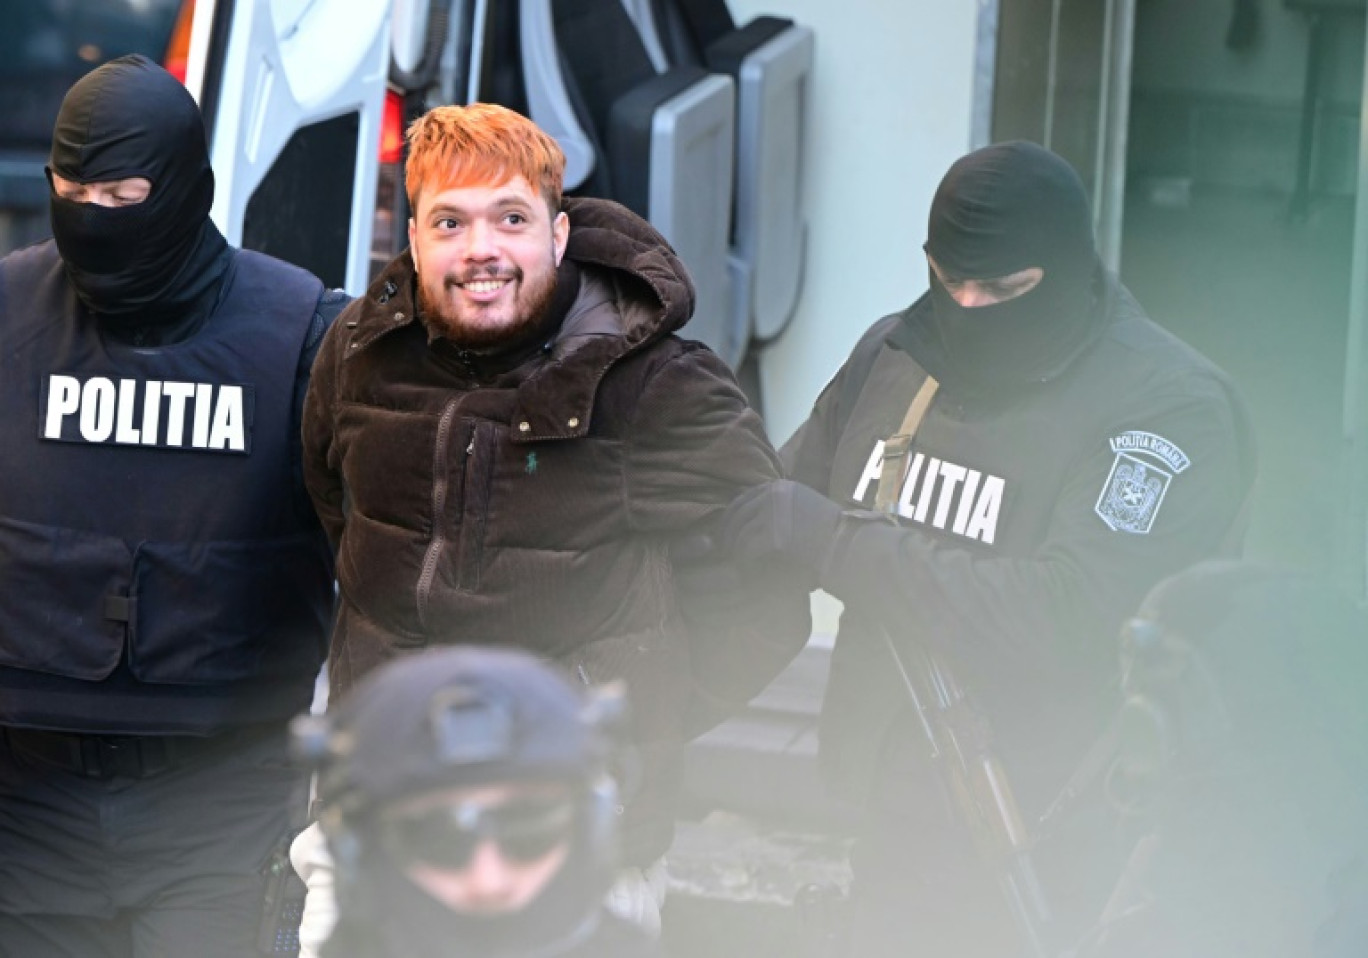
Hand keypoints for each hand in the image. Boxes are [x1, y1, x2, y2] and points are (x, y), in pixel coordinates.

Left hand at [719, 479, 842, 573]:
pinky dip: (744, 561)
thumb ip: (778, 512)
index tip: (726, 535)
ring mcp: (773, 511)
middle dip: (727, 534)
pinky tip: (746, 569)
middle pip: (737, 513)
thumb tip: (747, 522)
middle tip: (723, 553)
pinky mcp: (774, 532)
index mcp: (781, 487)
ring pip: (740, 532)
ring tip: (735, 564)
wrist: (848, 550)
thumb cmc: (828, 538)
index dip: (732, 518)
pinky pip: (747, 548)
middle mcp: (775, 493)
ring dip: (735, 550)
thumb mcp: (802, 513)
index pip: (744, 499)